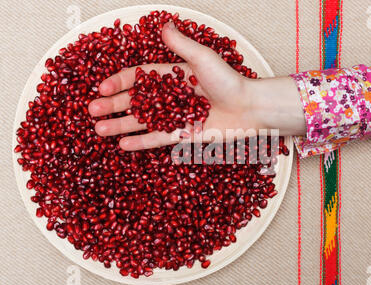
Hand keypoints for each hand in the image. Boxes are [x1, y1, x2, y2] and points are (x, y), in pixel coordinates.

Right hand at [89, 22, 304, 150]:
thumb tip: (163, 24)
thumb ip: (181, 45)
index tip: (101, 89)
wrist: (249, 108)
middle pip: (135, 101)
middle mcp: (171, 97)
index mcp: (173, 76)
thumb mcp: (203, 59)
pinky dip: (141, 141)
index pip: (139, 77)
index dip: (119, 83)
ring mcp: (176, 116)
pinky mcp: (184, 134)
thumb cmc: (230, 81)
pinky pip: (158, 138)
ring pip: (143, 121)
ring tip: (99, 129)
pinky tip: (123, 145)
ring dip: (121, 125)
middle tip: (91, 111)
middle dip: (113, 106)